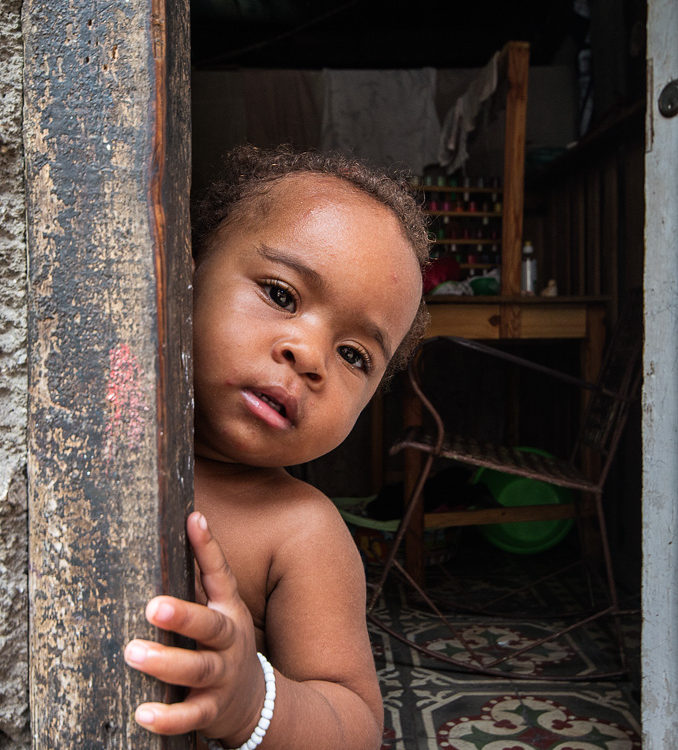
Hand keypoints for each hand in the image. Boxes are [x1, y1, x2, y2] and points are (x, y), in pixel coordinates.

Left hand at [124, 511, 264, 741]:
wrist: (256, 701)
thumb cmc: (223, 645)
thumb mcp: (221, 610)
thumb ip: (201, 579)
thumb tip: (184, 523)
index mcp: (228, 610)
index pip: (221, 573)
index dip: (208, 546)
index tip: (193, 519)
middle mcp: (229, 640)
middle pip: (210, 626)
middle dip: (184, 615)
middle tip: (153, 607)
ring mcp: (222, 675)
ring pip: (197, 669)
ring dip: (166, 662)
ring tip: (134, 654)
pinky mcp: (212, 709)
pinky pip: (191, 715)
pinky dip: (169, 717)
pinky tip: (143, 713)